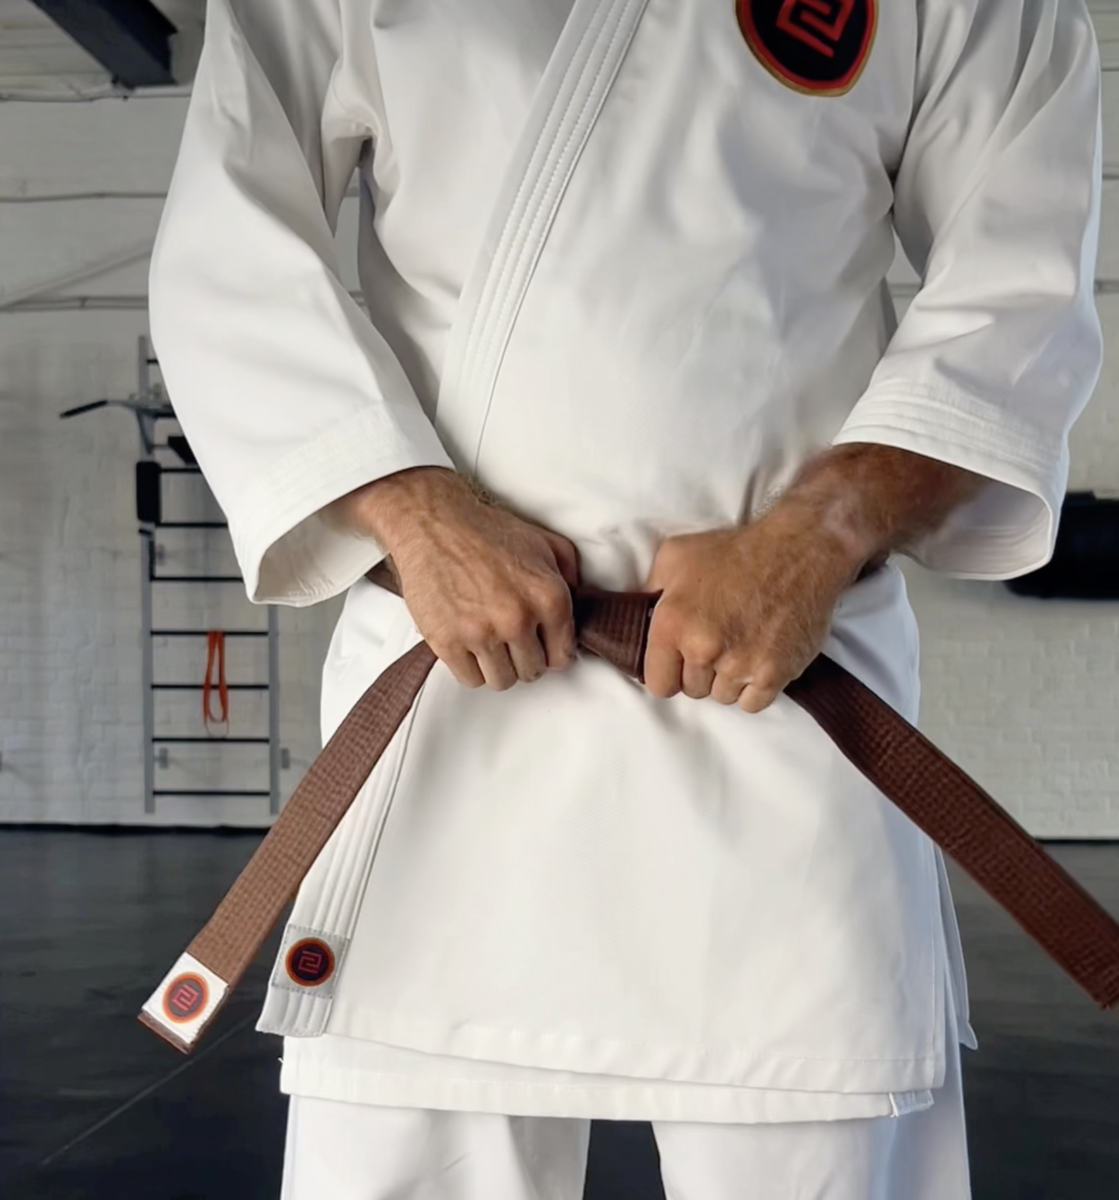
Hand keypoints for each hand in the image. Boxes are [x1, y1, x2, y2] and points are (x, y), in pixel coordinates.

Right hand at [330, 468, 578, 690]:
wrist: (434, 524)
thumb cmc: (488, 533)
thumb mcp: (546, 544)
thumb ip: (572, 577)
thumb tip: (579, 609)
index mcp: (549, 598)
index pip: (562, 658)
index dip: (551, 652)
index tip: (540, 644)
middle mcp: (518, 619)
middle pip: (532, 672)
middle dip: (524, 657)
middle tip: (510, 638)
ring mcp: (481, 633)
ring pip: (502, 681)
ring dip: (498, 666)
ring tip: (490, 642)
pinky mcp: (447, 642)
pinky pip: (470, 679)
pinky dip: (470, 667)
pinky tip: (469, 644)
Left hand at [642, 501, 864, 712]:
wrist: (799, 549)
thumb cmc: (735, 550)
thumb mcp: (676, 555)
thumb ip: (651, 589)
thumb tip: (640, 614)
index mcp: (672, 623)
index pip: (658, 684)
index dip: (668, 673)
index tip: (679, 661)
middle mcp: (703, 649)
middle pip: (692, 690)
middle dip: (700, 671)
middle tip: (716, 644)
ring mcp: (740, 664)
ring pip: (722, 697)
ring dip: (727, 680)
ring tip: (738, 649)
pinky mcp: (774, 673)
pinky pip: (752, 704)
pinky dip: (752, 689)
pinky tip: (756, 663)